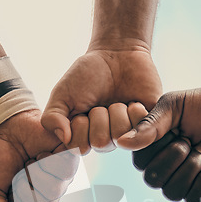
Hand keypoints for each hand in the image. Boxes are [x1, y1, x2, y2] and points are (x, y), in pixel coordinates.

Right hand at [0, 110, 78, 201]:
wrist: (3, 127)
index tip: (9, 190)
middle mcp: (49, 195)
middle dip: (26, 191)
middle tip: (19, 173)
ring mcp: (61, 178)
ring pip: (55, 190)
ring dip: (36, 174)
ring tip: (30, 161)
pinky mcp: (70, 159)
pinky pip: (67, 169)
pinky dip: (49, 160)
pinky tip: (42, 153)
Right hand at [41, 44, 161, 152]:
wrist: (118, 54)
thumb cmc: (87, 74)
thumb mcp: (62, 93)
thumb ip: (52, 118)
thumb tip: (65, 139)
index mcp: (84, 136)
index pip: (78, 147)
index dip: (78, 127)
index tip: (80, 109)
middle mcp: (106, 139)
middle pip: (100, 142)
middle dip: (98, 117)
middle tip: (100, 102)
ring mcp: (128, 134)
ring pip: (120, 135)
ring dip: (116, 112)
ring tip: (117, 101)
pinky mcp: (148, 126)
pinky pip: (143, 131)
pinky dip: (135, 112)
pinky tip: (133, 102)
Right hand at [117, 87, 200, 201]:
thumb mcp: (177, 104)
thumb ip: (151, 124)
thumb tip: (119, 142)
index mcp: (154, 144)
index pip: (139, 162)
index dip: (158, 149)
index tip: (176, 131)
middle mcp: (164, 165)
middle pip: (153, 180)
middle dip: (176, 159)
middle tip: (193, 141)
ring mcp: (183, 180)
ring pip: (172, 193)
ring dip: (192, 170)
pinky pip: (194, 199)